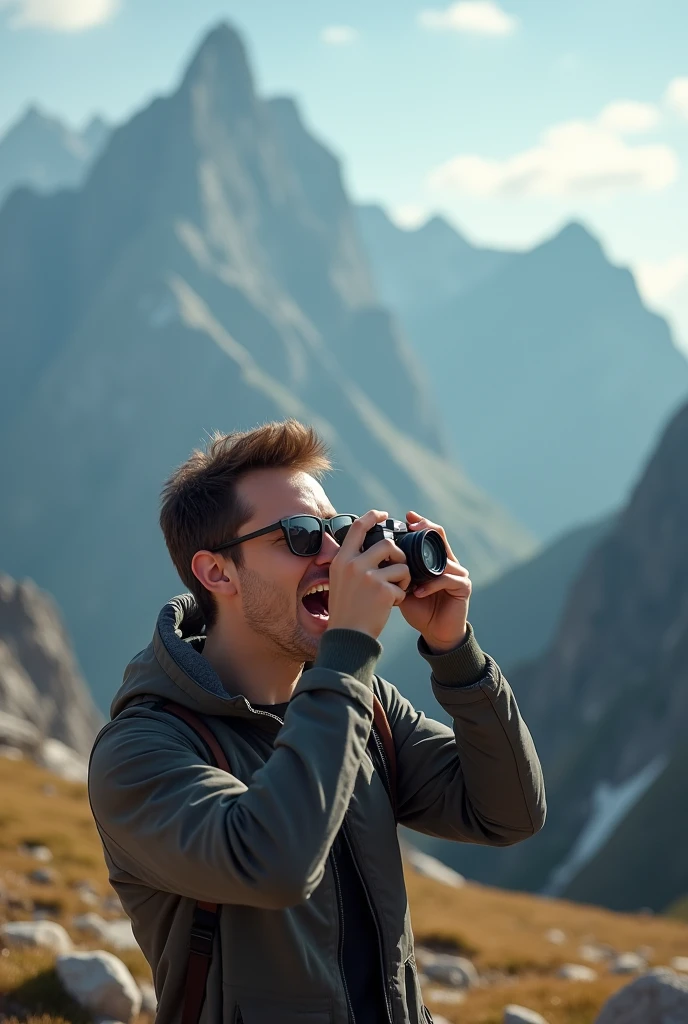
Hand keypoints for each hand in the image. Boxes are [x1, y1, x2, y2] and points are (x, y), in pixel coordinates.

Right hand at [326, 510, 411, 639]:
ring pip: (400, 565)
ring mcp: (369, 577)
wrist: (348, 636)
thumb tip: (366, 544)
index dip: (372, 516)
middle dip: (398, 555)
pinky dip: (401, 596)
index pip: (358, 527)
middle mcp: (353, 565)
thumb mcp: (339, 580)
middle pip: (387, 544)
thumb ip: (350, 562)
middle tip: (398, 567)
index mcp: (342, 560)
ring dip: (403, 577)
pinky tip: (391, 604)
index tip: (384, 514)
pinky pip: (403, 585)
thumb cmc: (346, 609)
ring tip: (395, 589)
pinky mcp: (383, 591)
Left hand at [399, 511, 470, 653]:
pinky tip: (418, 592)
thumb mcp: (401, 586)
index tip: (407, 516)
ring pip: (443, 558)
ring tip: (407, 568)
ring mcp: (458, 573)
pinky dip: (431, 585)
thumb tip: (371, 555)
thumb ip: (393, 570)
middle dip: (426, 529)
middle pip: (440, 537)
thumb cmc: (418, 608)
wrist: (434, 632)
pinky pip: (447, 580)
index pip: (431, 533)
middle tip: (412, 526)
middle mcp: (449, 562)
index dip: (421, 522)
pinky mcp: (463, 587)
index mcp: (434, 559)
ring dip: (424, 564)